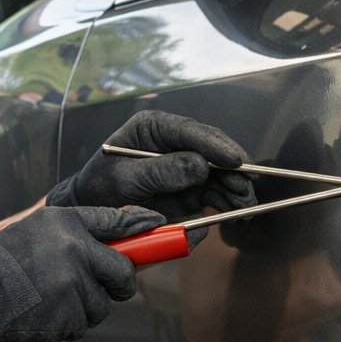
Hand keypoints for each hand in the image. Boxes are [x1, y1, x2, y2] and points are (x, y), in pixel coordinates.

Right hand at [0, 205, 164, 341]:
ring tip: (54, 292)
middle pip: (121, 278)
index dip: (150, 239)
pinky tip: (46, 308)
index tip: (170, 236)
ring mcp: (72, 293)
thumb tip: (143, 222)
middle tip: (89, 277)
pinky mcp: (66, 322)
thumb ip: (94, 222)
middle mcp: (77, 259)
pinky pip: (83, 324)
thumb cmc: (8, 257)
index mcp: (73, 231)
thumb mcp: (48, 223)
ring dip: (86, 303)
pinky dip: (70, 320)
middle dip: (113, 282)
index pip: (124, 234)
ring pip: (101, 305)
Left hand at [47, 111, 256, 218]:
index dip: (216, 145)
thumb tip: (199, 166)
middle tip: (246, 188)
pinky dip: (228, 202)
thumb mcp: (126, 178)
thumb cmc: (101, 188)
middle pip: (213, 150)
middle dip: (233, 169)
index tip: (235, 160)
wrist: (94, 211)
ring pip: (220, 173)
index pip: (191, 131)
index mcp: (154, 128)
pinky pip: (216, 192)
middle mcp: (175, 143)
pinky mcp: (191, 188)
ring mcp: (185, 165)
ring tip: (245, 206)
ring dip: (235, 188)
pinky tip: (238, 213)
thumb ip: (161, 171)